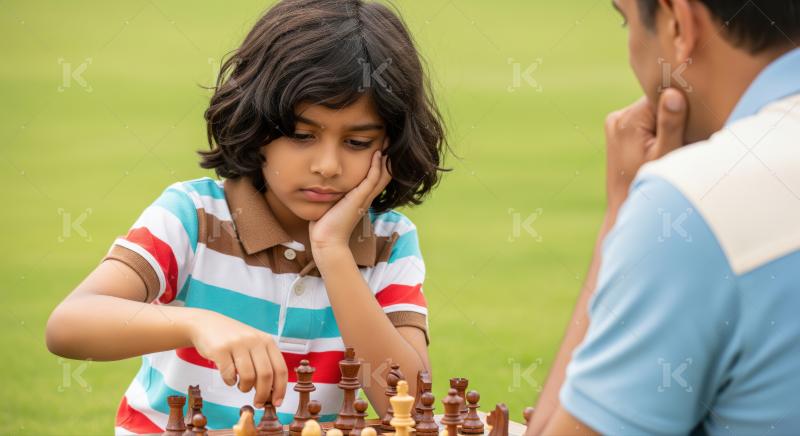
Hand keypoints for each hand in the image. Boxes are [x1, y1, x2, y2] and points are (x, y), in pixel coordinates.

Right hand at [187, 309, 287, 408]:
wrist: (206, 324)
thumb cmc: (233, 339)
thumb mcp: (254, 344)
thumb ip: (264, 363)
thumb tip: (272, 392)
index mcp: (267, 341)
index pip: (280, 369)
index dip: (280, 389)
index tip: (277, 402)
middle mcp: (254, 341)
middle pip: (266, 375)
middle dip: (263, 394)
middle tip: (258, 402)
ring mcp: (237, 344)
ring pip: (248, 377)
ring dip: (245, 388)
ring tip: (241, 386)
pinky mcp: (220, 349)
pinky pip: (229, 375)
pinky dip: (230, 382)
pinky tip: (229, 378)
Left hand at [309, 146, 391, 254]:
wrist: (327, 240)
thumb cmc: (326, 224)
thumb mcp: (332, 203)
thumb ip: (334, 192)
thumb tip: (325, 182)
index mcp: (363, 197)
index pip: (378, 176)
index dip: (383, 161)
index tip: (382, 144)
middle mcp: (367, 197)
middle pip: (385, 173)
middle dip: (389, 156)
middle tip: (391, 138)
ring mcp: (365, 198)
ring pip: (383, 174)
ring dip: (386, 157)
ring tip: (389, 141)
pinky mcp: (360, 199)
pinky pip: (372, 179)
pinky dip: (376, 166)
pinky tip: (378, 153)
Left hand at [605, 88, 687, 212]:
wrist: (625, 207)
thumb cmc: (648, 184)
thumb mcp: (666, 154)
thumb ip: (671, 124)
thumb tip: (673, 93)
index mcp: (628, 119)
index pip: (662, 95)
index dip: (680, 106)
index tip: (689, 123)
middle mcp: (617, 117)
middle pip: (656, 103)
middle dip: (672, 117)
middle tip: (681, 138)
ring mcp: (615, 124)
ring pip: (651, 112)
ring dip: (664, 124)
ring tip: (669, 146)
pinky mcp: (617, 132)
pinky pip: (643, 122)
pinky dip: (655, 131)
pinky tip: (659, 148)